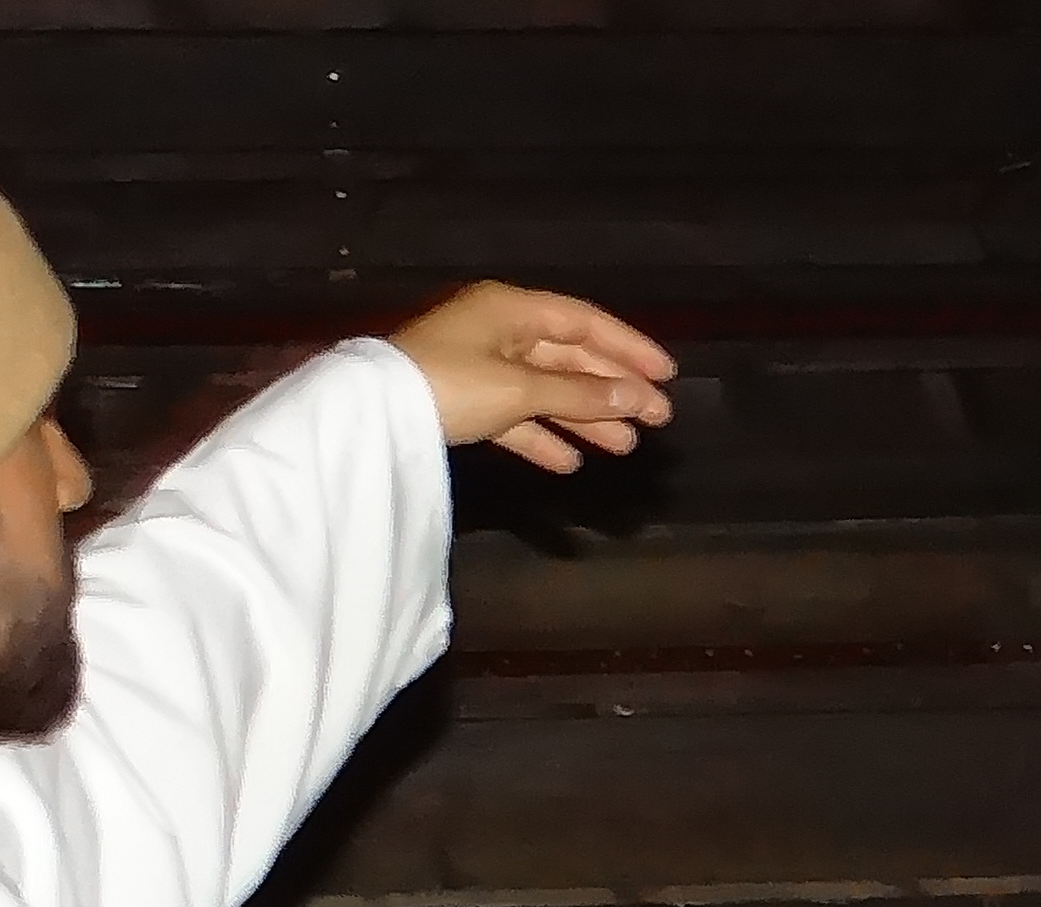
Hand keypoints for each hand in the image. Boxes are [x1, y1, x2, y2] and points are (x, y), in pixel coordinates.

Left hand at [389, 283, 675, 475]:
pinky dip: (543, 435)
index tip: (667, 376)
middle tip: (656, 419)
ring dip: (585, 418)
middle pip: (570, 358)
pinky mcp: (465, 400)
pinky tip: (569, 462)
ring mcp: (480, 365)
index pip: (585, 321)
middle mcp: (499, 331)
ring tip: (624, 447)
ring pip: (547, 390)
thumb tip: (636, 398)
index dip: (629, 348)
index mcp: (510, 310)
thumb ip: (582, 395)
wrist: (374, 413)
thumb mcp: (521, 389)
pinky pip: (516, 415)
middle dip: (613, 390)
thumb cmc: (450, 384)